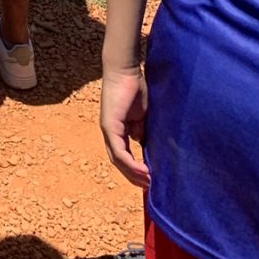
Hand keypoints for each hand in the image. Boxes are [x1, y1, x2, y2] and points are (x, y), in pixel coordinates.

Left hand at [100, 67, 149, 188]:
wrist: (125, 71)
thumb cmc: (134, 89)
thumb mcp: (141, 116)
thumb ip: (141, 130)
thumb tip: (144, 145)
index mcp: (117, 130)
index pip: (123, 156)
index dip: (134, 170)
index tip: (149, 180)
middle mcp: (109, 132)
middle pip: (118, 162)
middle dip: (133, 177)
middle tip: (150, 187)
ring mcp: (108, 129)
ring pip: (117, 159)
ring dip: (132, 174)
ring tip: (148, 182)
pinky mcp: (109, 125)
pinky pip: (118, 149)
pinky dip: (130, 163)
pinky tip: (143, 171)